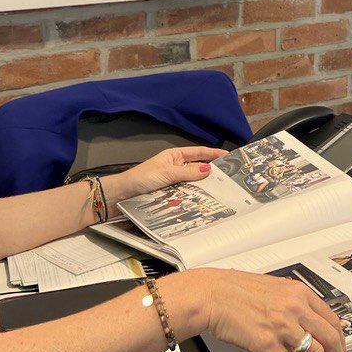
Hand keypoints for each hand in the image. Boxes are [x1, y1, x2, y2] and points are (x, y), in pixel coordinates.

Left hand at [111, 146, 225, 200]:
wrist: (123, 195)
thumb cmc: (139, 178)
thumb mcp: (166, 172)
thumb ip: (187, 172)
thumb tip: (207, 169)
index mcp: (174, 156)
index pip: (199, 153)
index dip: (213, 153)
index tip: (227, 156)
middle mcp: (176, 167)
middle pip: (198, 168)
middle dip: (211, 172)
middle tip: (226, 176)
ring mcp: (174, 181)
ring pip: (194, 182)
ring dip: (202, 186)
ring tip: (216, 189)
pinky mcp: (171, 193)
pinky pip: (187, 193)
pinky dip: (193, 195)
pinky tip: (200, 199)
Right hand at [195, 269, 346, 351]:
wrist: (213, 294)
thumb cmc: (238, 289)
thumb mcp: (275, 286)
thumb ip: (294, 301)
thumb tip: (308, 318)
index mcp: (299, 293)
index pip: (331, 319)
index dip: (339, 338)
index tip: (339, 348)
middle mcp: (294, 308)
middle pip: (329, 337)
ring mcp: (281, 326)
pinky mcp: (265, 343)